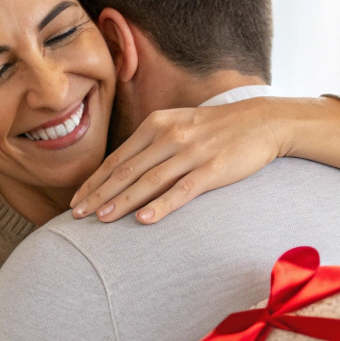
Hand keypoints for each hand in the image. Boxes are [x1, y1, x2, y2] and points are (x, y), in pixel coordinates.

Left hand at [70, 97, 339, 225]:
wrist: (263, 121)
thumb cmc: (218, 128)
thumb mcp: (180, 124)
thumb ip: (153, 143)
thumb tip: (125, 168)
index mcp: (158, 124)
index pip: (118, 158)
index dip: (95, 181)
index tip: (75, 201)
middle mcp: (170, 136)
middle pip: (127, 170)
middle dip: (98, 194)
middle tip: (75, 216)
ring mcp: (191, 153)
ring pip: (148, 181)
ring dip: (122, 201)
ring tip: (100, 219)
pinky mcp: (213, 169)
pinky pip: (182, 190)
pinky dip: (161, 205)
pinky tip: (144, 219)